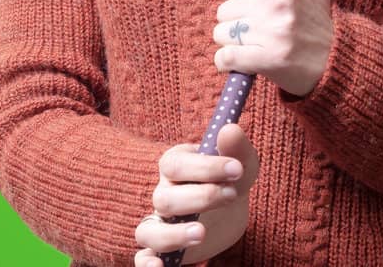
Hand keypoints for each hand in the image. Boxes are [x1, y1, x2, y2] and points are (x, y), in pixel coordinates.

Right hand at [134, 122, 259, 265]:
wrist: (230, 208)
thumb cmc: (230, 179)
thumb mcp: (240, 163)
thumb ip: (236, 148)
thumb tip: (229, 130)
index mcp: (175, 166)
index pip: (175, 165)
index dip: (204, 167)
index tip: (236, 169)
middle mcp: (162, 193)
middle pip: (165, 198)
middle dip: (199, 198)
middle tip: (230, 195)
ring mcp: (160, 223)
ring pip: (148, 231)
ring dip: (172, 234)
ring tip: (201, 234)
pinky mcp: (162, 249)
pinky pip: (142, 258)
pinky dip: (146, 265)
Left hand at [212, 0, 334, 97]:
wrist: (337, 58)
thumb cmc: (316, 12)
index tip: (259, 5)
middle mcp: (276, 0)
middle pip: (223, 11)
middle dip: (238, 22)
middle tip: (263, 27)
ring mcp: (272, 31)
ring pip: (222, 34)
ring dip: (235, 43)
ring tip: (259, 43)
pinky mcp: (268, 59)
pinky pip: (225, 57)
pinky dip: (229, 62)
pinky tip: (246, 61)